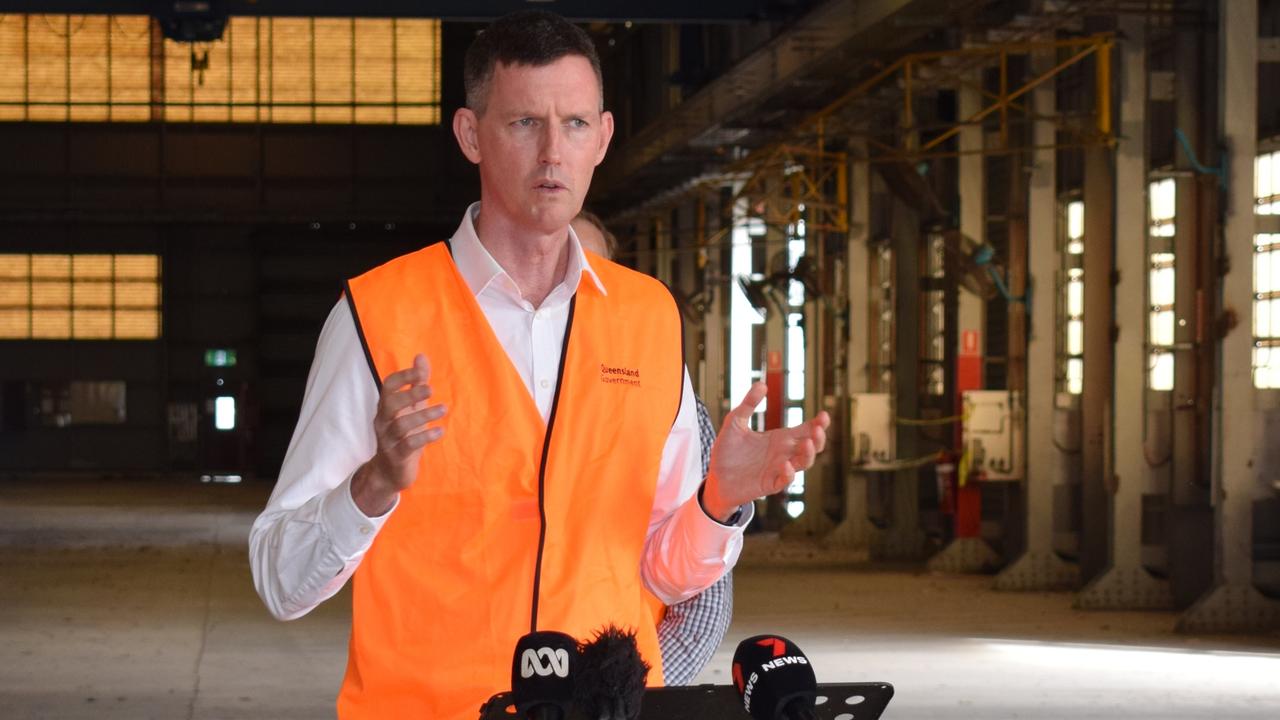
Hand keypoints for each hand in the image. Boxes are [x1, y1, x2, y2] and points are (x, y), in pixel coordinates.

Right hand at [351, 353, 447, 515]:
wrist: (389, 472)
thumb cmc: (403, 435)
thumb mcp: (411, 408)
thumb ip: (416, 384)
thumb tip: (421, 356)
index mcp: (386, 407)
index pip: (387, 387)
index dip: (402, 377)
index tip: (420, 372)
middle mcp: (383, 422)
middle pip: (390, 404)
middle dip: (409, 395)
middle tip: (430, 389)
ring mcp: (388, 440)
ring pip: (401, 425)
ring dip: (423, 416)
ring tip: (443, 409)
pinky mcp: (397, 457)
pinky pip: (408, 445)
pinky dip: (425, 437)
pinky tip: (441, 430)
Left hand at [701, 382, 829, 521]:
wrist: (714, 477)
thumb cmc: (727, 451)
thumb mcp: (735, 422)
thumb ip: (748, 404)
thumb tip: (762, 384)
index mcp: (779, 438)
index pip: (805, 430)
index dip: (818, 424)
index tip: (824, 415)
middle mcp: (783, 453)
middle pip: (811, 446)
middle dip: (818, 438)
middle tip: (818, 428)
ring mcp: (778, 470)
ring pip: (803, 463)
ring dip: (808, 454)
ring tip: (808, 442)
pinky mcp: (769, 484)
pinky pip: (785, 480)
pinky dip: (789, 474)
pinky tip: (786, 465)